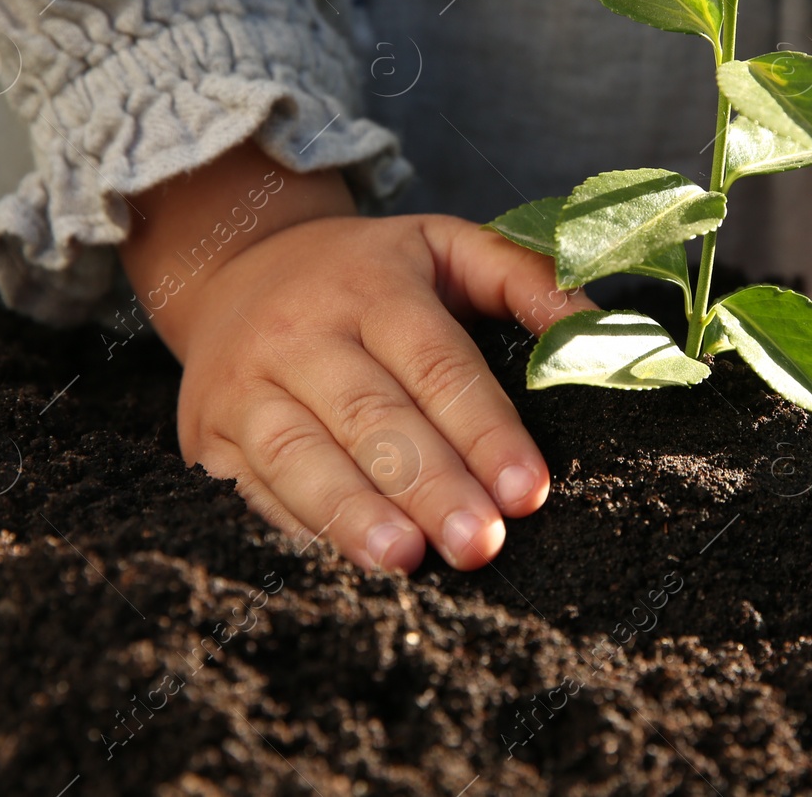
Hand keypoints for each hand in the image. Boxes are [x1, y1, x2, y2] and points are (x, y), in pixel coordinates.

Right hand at [120, 144, 591, 571]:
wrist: (233, 265)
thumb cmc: (366, 271)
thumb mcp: (446, 247)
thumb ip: (528, 280)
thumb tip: (603, 335)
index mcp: (371, 283)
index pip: (436, 362)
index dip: (483, 428)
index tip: (528, 490)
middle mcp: (301, 329)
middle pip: (370, 415)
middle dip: (430, 483)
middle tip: (481, 544)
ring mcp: (245, 384)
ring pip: (299, 454)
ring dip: (353, 513)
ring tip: (407, 561)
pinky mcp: (207, 434)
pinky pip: (252, 488)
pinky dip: (297, 528)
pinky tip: (342, 563)